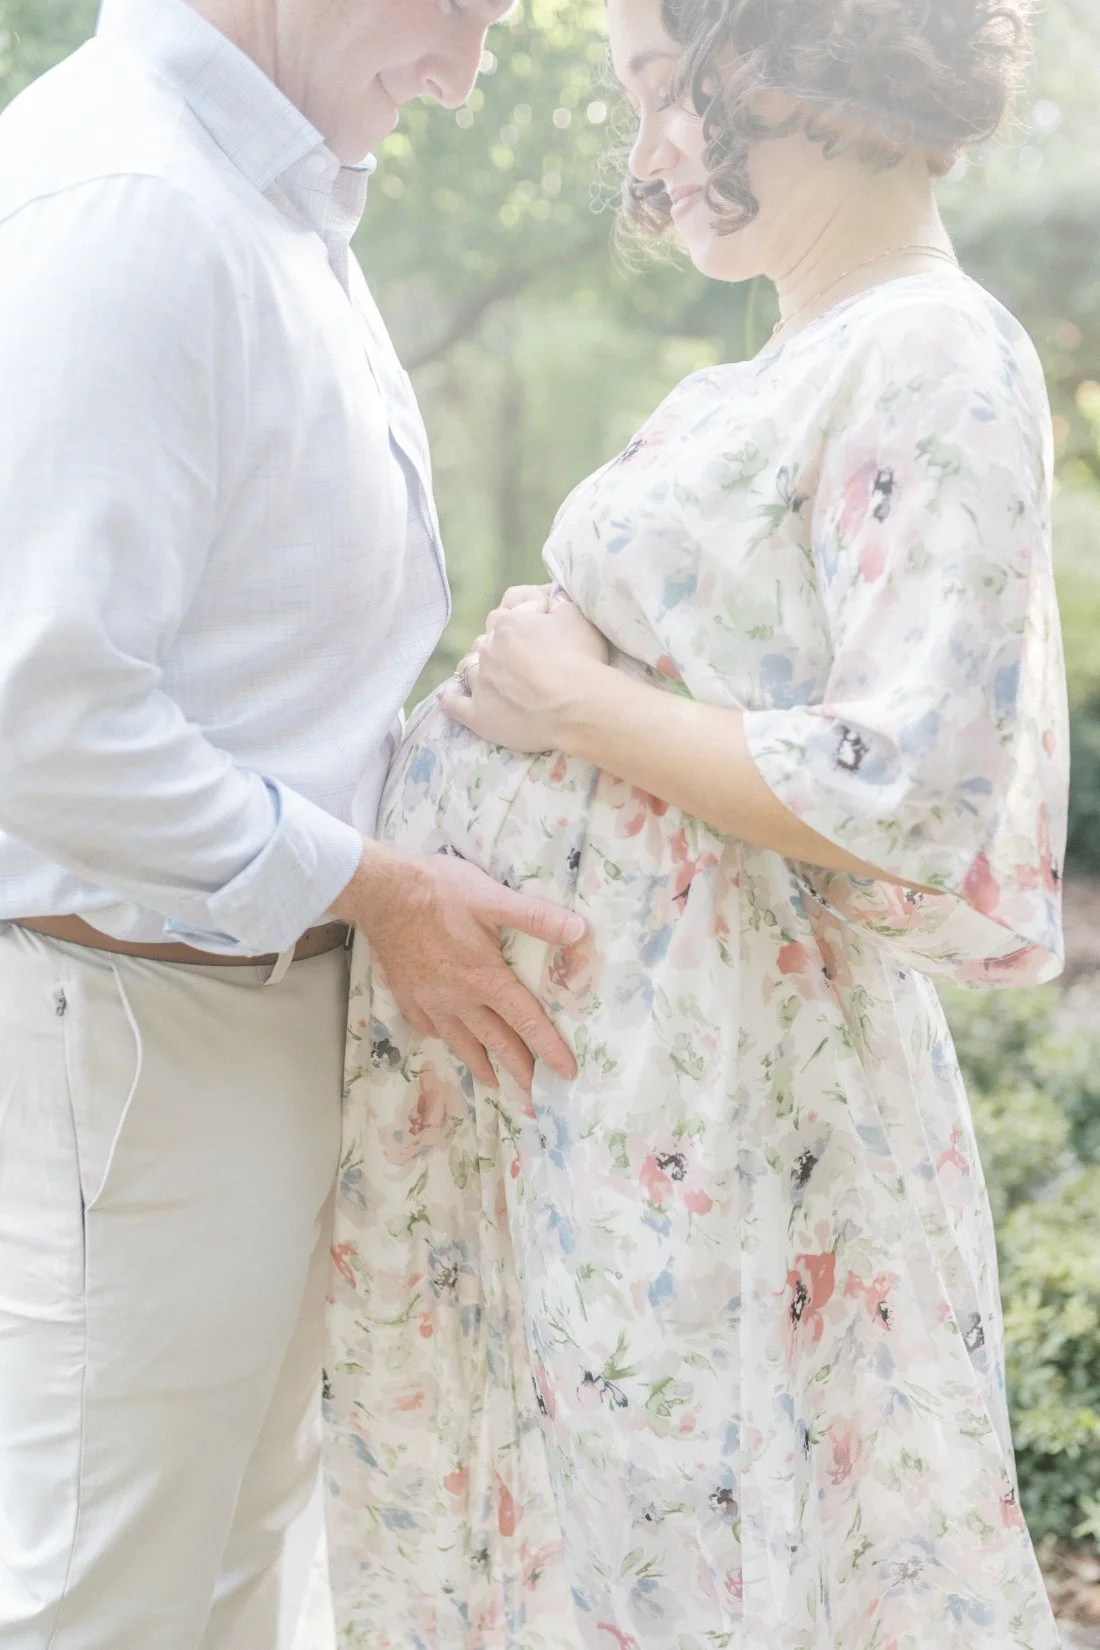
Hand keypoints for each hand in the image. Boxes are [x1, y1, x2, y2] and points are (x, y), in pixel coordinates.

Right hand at [331, 842, 583, 1091]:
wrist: (382, 893)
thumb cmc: (439, 892)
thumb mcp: (493, 898)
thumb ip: (537, 918)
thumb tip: (579, 931)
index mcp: (486, 979)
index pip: (527, 1021)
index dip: (549, 1048)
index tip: (566, 1073)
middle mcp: (460, 999)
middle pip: (496, 1042)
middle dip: (518, 1072)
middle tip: (533, 1098)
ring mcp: (430, 1000)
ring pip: (461, 1042)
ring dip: (482, 1065)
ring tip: (494, 1084)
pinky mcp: (407, 994)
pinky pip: (429, 1027)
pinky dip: (445, 1039)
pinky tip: (448, 1040)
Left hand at [441, 596, 609, 753]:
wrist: (578, 708)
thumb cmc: (582, 661)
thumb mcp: (577, 618)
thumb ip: (560, 604)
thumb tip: (553, 598)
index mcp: (508, 625)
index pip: (504, 618)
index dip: (519, 626)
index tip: (535, 638)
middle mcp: (488, 651)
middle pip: (484, 643)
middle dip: (498, 650)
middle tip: (519, 663)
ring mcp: (481, 683)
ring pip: (468, 669)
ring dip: (478, 671)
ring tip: (493, 680)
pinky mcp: (479, 715)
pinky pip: (453, 704)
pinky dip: (450, 698)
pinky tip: (449, 696)